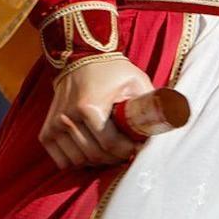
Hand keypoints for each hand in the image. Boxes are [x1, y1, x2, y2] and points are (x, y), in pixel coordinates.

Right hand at [40, 56, 155, 170]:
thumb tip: (171, 121)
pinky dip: (76, 161)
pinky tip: (91, 152)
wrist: (80, 57)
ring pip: (79, 161)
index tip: (138, 148)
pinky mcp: (47, 130)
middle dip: (115, 158)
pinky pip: (61, 160)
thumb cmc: (112, 70)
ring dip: (97, 161)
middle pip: (95, 155)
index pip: (110, 144)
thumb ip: (150, 102)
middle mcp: (68, 118)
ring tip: (111, 152)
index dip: (128, 150)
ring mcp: (54, 125)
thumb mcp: (136, 81)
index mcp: (89, 106)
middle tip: (127, 151)